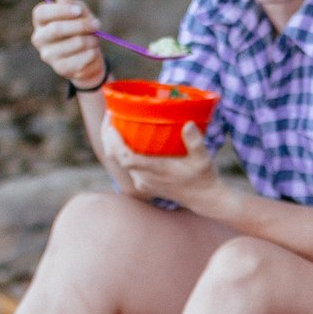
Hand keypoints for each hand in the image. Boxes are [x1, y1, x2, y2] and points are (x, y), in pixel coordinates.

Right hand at [33, 0, 106, 87]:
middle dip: (81, 25)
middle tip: (97, 24)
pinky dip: (92, 53)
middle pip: (56, 29)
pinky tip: (92, 52)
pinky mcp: (60, 68)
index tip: (78, 11)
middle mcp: (39, 38)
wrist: (88, 58)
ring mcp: (48, 55)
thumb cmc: (82, 30)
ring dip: (91, 39)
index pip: (41, 13)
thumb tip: (61, 0)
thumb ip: (74, 5)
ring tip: (95, 39)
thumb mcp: (81, 14)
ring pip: (74, 43)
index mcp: (41, 22)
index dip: (60, 10)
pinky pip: (81, 59)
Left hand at [101, 117, 227, 211]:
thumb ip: (195, 142)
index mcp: (155, 171)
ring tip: (115, 123)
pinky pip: (126, 164)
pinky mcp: (142, 183)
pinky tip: (127, 137)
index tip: (112, 125)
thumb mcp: (203, 158)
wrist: (202, 198)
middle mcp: (144, 178)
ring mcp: (141, 182)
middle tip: (110, 116)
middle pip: (115, 158)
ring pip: (118, 161)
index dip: (115, 143)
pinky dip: (122, 150)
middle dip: (109, 137)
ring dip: (114, 143)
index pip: (126, 159)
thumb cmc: (203, 176)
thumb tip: (188, 124)